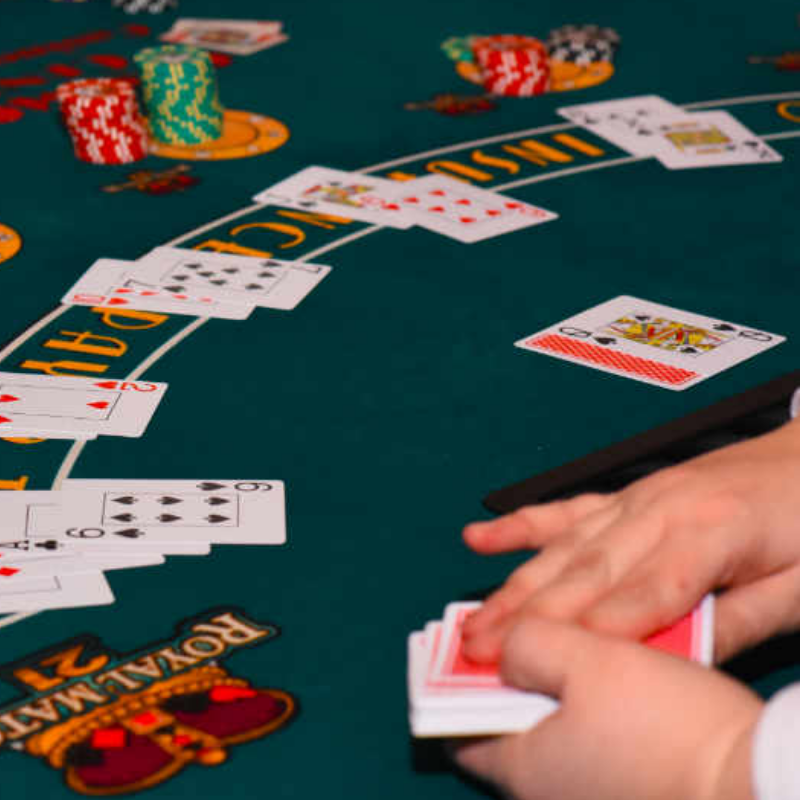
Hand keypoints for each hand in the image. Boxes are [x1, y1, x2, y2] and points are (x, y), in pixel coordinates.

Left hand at [451, 616, 761, 799]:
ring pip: (545, 726)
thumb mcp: (587, 660)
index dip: (457, 682)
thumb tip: (496, 646)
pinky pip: (581, 737)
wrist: (751, 778)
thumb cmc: (663, 723)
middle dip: (504, 675)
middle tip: (515, 627)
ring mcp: (584, 792)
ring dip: (545, 684)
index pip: (459, 727)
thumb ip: (529, 644)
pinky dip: (578, 702)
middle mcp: (545, 790)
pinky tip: (595, 667)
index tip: (469, 641)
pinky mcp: (620, 786)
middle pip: (503, 724)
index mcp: (522, 768)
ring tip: (554, 635)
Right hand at [462, 417, 799, 663]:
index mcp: (707, 534)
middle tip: (479, 649)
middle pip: (585, 573)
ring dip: (514, 585)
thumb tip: (678, 664)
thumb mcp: (798, 587)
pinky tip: (482, 535)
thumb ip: (737, 623)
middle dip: (528, 616)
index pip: (641, 596)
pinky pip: (566, 511)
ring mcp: (635, 498)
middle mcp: (658, 510)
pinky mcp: (626, 495)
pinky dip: (521, 524)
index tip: (543, 664)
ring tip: (474, 618)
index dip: (593, 634)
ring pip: (564, 548)